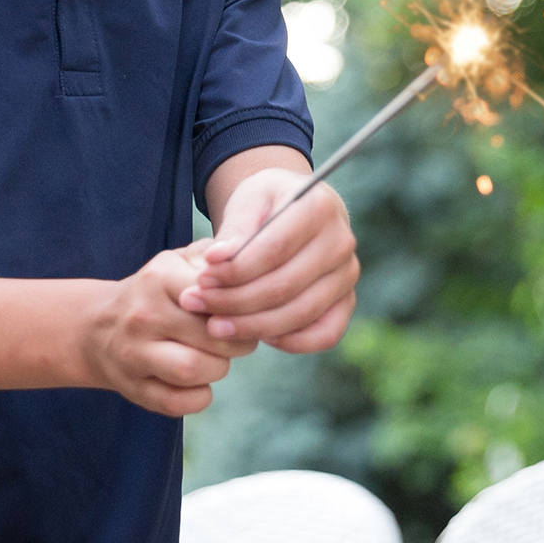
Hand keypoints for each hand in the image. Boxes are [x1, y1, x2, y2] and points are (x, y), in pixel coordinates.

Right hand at [81, 247, 257, 416]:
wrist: (97, 326)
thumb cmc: (153, 292)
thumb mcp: (175, 262)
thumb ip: (212, 258)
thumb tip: (246, 261)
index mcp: (158, 278)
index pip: (214, 296)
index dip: (240, 308)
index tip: (242, 311)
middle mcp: (143, 315)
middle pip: (211, 338)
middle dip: (237, 343)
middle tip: (238, 340)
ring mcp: (134, 355)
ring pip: (193, 371)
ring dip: (217, 369)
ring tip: (216, 359)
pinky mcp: (134, 389)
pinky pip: (178, 403)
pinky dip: (199, 397)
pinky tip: (199, 382)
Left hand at [178, 168, 358, 353]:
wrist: (297, 207)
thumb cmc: (268, 203)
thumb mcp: (248, 200)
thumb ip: (233, 230)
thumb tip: (214, 261)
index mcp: (317, 206)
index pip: (274, 249)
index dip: (234, 270)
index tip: (200, 279)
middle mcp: (341, 241)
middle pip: (285, 285)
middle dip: (235, 301)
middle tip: (196, 305)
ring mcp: (348, 274)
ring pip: (300, 313)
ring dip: (253, 326)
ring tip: (216, 326)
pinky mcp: (347, 300)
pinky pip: (325, 334)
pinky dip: (292, 342)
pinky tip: (260, 336)